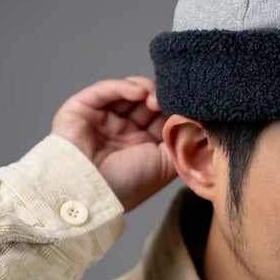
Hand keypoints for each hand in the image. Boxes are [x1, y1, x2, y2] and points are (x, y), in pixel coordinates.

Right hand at [51, 76, 176, 210]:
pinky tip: (140, 92)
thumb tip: (197, 123)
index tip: (186, 107)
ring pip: (127, 91)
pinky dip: (124, 87)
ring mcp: (102, 118)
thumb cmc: (128, 184)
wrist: (91, 192)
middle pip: (146, 101)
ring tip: (156, 98)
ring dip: (146, 89)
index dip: (173, 110)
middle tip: (172, 100)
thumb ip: (182, 142)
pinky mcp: (82, 108)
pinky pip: (105, 89)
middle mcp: (122, 130)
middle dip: (161, 97)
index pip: (160, 117)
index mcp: (141, 145)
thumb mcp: (166, 165)